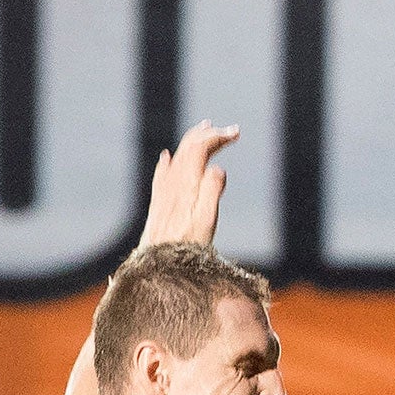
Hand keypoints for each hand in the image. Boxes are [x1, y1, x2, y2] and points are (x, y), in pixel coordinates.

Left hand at [139, 121, 237, 247]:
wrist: (158, 265)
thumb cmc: (186, 246)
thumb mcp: (206, 220)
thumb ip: (212, 190)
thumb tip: (218, 168)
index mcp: (186, 182)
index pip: (201, 147)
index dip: (218, 136)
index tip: (236, 133)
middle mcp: (172, 182)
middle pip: (188, 147)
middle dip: (209, 134)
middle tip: (229, 130)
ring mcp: (163, 191)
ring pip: (177, 156)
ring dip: (192, 140)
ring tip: (203, 130)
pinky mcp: (158, 202)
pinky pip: (162, 172)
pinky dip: (170, 160)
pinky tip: (167, 156)